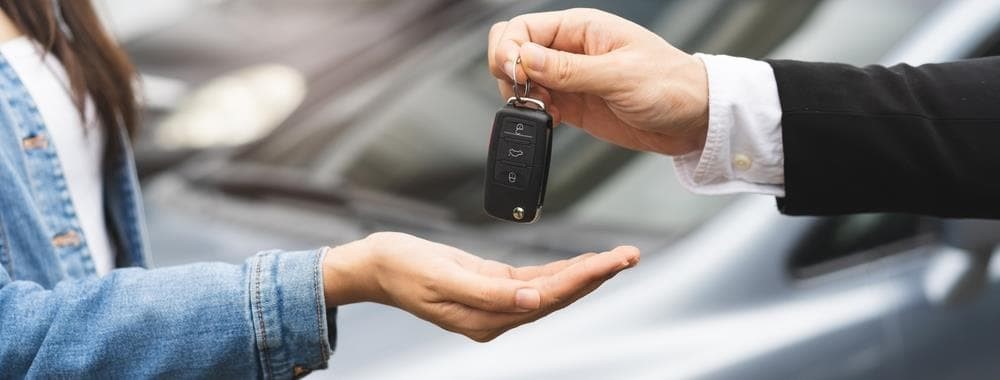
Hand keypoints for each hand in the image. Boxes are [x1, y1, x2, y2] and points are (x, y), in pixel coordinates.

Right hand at [322, 232, 638, 341]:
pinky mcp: (491, 285)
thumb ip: (490, 291)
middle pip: (558, 295)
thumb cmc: (402, 267)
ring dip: (585, 272)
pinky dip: (561, 270)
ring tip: (617, 258)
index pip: (548, 299)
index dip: (583, 279)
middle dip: (596, 275)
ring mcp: (495, 302)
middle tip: (630, 255)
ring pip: (551, 288)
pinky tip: (582, 262)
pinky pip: (534, 279)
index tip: (612, 262)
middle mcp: (496, 315)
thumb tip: (536, 301)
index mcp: (486, 319)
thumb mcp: (443, 276)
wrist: (375, 265)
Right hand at [488, 8, 708, 155]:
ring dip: (520, 95)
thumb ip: (568, 70)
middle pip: (515, 50)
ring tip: (543, 108)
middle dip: (508, 71)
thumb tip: (523, 59)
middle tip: (523, 92)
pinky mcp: (573, 104)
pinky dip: (535, 113)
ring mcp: (570, 78)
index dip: (509, 50)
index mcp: (581, 28)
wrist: (695, 119)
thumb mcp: (619, 75)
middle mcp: (571, 50)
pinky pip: (538, 104)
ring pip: (521, 79)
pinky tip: (550, 119)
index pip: (523, 28)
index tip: (515, 75)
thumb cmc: (671, 85)